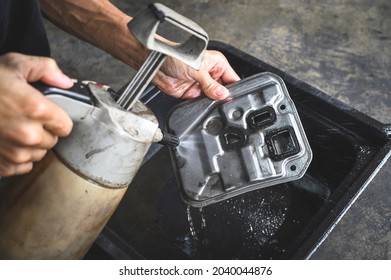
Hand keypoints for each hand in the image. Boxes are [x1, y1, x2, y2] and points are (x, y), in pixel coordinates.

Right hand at [0, 53, 73, 175]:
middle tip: (24, 118)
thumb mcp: (14, 65)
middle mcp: (28, 134)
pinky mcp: (0, 165)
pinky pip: (21, 167)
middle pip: (52, 141)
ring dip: (29, 145)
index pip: (66, 127)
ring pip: (37, 155)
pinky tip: (4, 142)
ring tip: (12, 129)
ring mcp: (13, 152)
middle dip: (43, 131)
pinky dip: (15, 158)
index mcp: (36, 109)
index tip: (47, 115)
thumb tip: (66, 82)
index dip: (57, 119)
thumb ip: (46, 70)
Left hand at [152, 50, 239, 99]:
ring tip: (212, 102)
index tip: (234, 97)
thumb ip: (211, 84)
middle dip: (223, 97)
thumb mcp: (198, 69)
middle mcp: (209, 74)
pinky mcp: (191, 93)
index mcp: (216, 64)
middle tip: (224, 102)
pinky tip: (203, 105)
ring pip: (212, 98)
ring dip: (212, 102)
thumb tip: (223, 94)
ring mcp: (200, 85)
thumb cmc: (174, 55)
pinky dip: (201, 106)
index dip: (233, 89)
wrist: (155, 63)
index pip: (231, 78)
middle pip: (222, 91)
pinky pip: (200, 103)